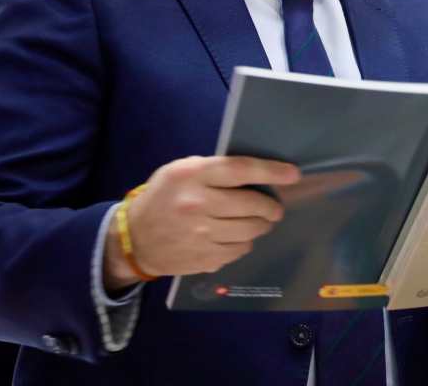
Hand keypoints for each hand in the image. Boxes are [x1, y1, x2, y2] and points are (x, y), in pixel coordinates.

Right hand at [104, 155, 299, 290]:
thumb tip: (256, 175)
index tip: (293, 174)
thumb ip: (214, 170)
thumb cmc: (163, 197)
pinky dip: (244, 243)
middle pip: (252, 204)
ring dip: (261, 225)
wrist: (134, 239)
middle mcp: (198, 204)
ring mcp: (201, 235)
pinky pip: (239, 250)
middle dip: (271, 207)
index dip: (272, 171)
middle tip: (274, 208)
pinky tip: (236, 237)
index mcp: (193, 176)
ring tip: (259, 222)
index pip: (241, 170)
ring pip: (250, 230)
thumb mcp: (181, 171)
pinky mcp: (204, 258)